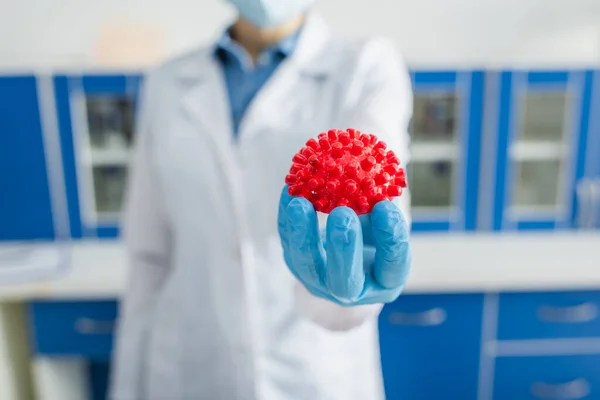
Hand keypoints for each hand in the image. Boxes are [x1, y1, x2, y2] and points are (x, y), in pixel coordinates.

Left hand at [278, 186, 410, 305]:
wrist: (347, 249)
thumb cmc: (376, 237)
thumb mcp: (387, 227)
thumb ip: (383, 215)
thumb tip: (375, 187)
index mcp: (384, 283)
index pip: (392, 269)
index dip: (391, 241)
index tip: (386, 208)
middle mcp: (350, 290)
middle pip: (344, 281)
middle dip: (342, 247)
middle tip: (343, 214)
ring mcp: (318, 281)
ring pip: (306, 265)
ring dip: (303, 233)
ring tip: (301, 204)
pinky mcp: (295, 264)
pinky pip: (287, 243)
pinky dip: (286, 218)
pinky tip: (289, 193)